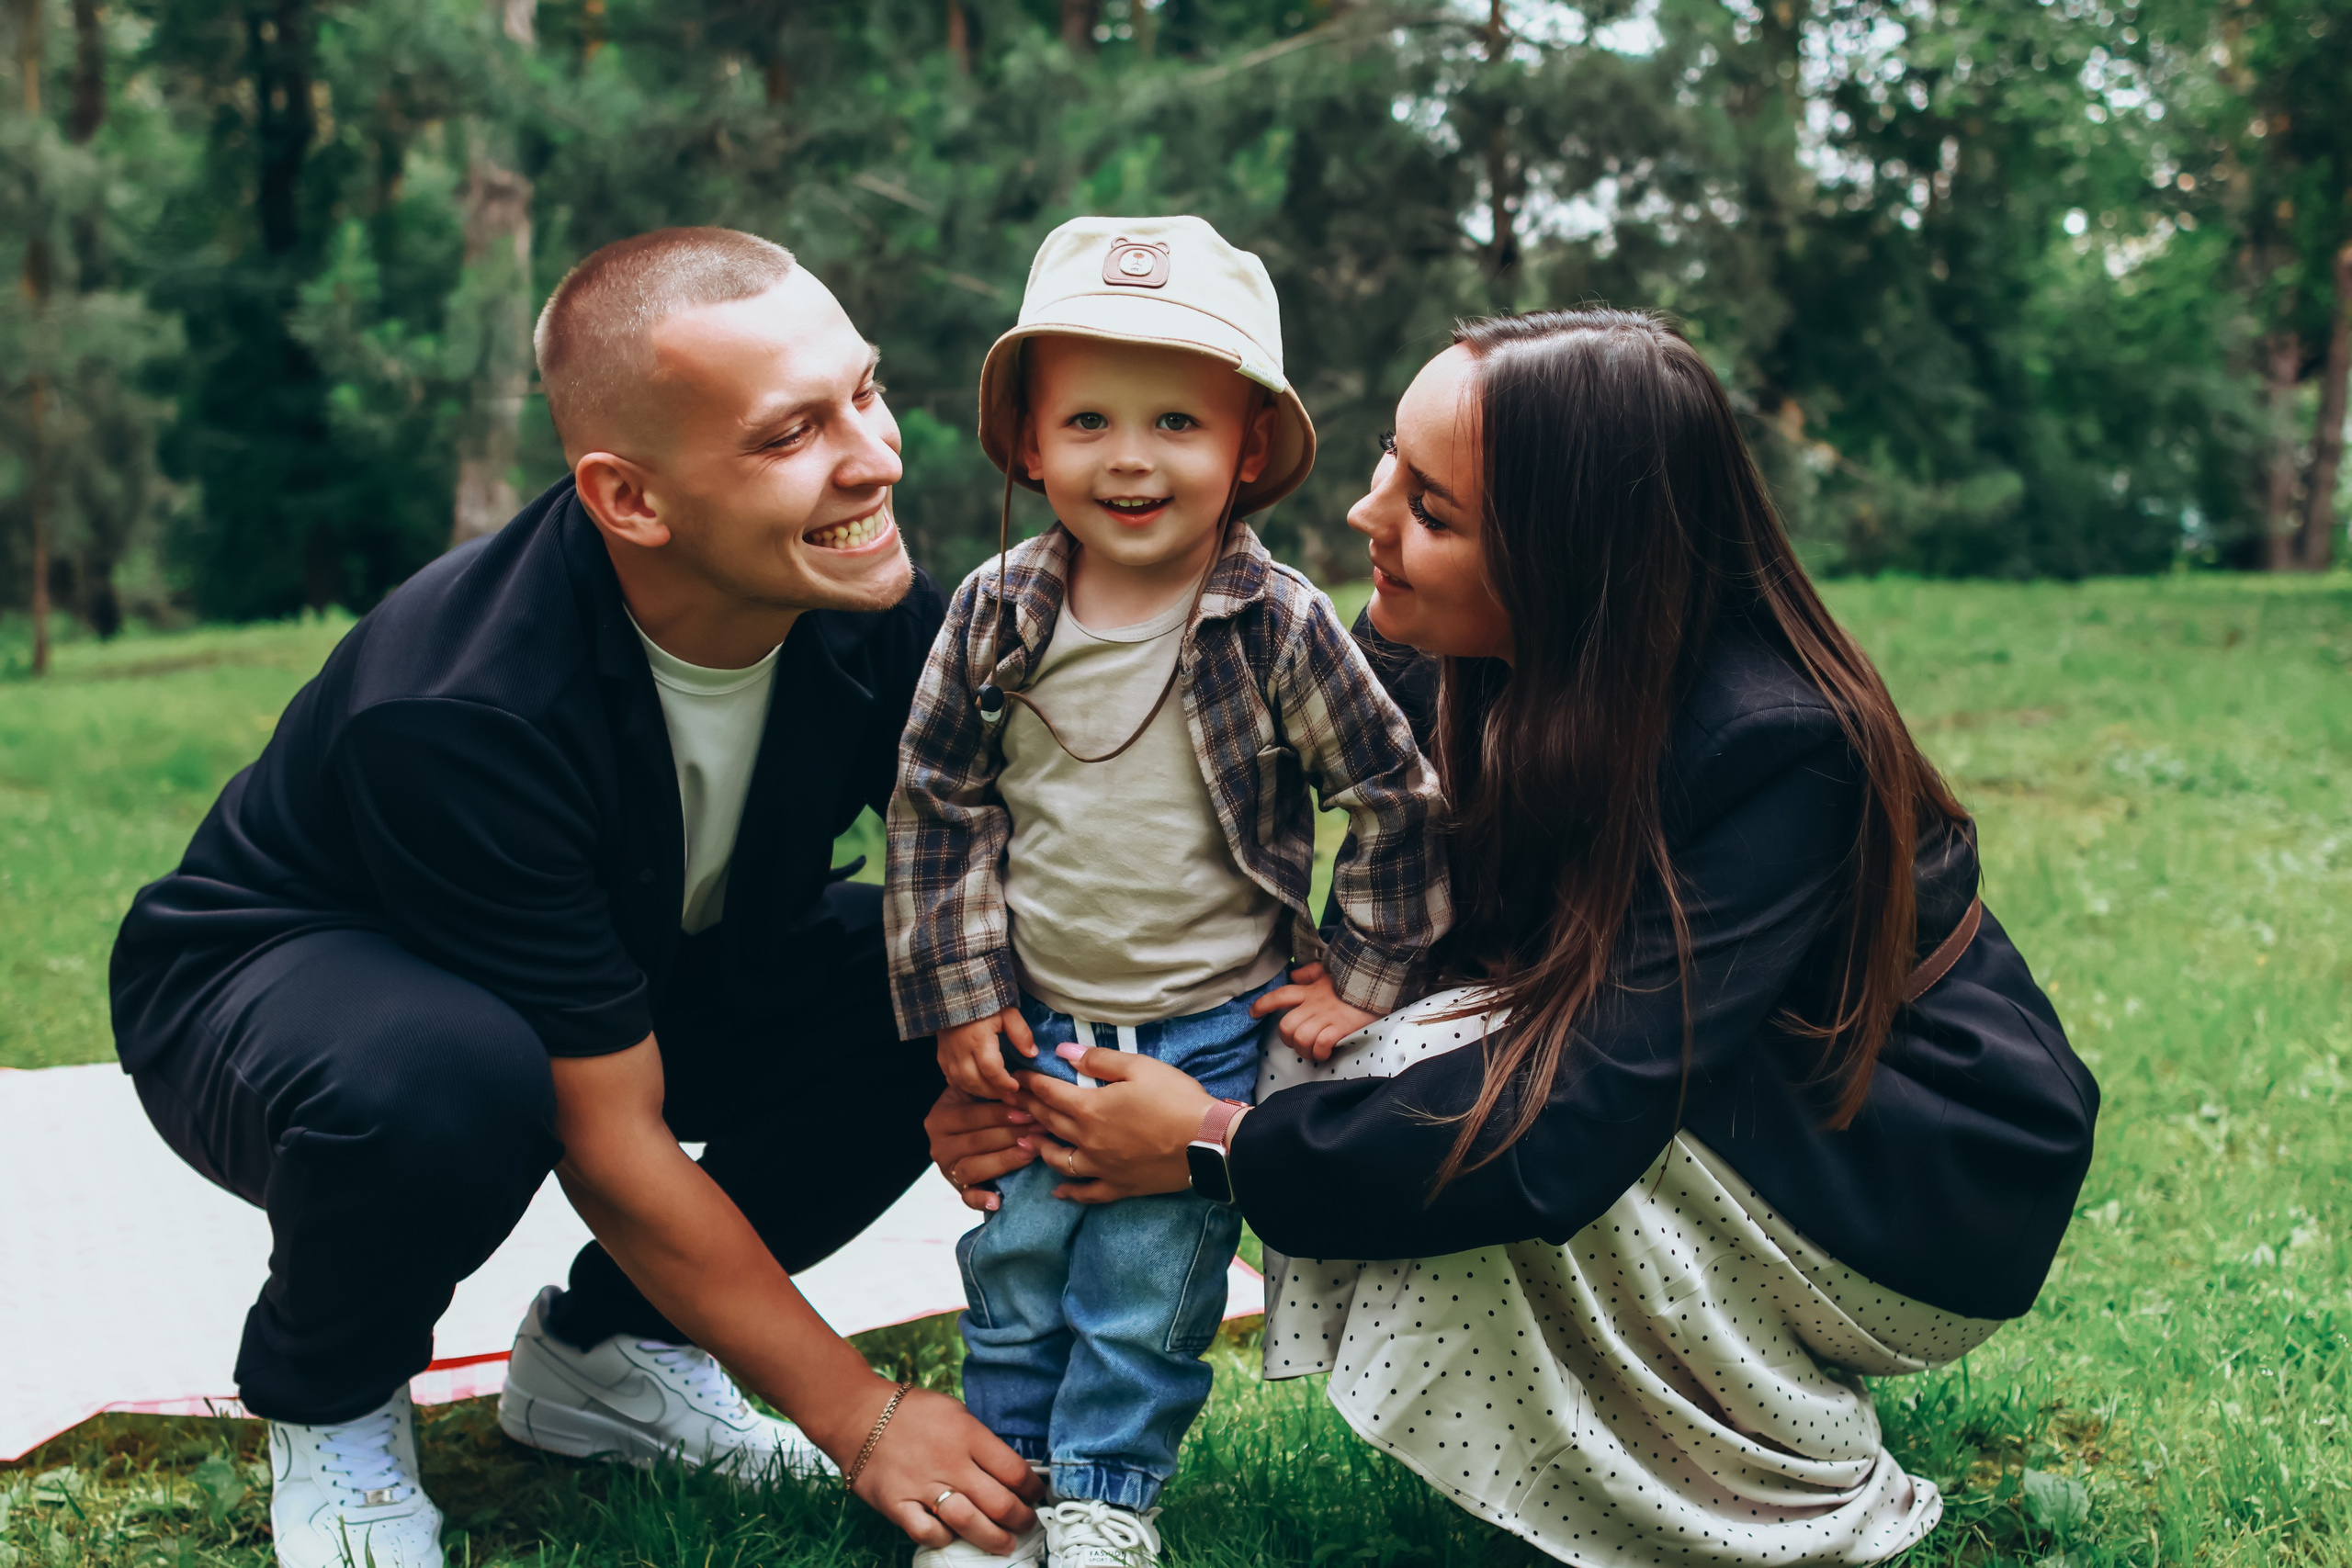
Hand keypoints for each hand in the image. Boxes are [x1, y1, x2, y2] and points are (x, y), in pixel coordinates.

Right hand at [833, 1380, 1045, 1550]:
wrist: (859, 1415)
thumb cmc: (912, 1413)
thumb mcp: (956, 1412)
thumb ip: (981, 1441)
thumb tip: (1010, 1470)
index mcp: (967, 1435)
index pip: (1014, 1470)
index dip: (1033, 1488)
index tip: (1036, 1495)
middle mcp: (949, 1462)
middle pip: (999, 1502)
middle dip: (1021, 1519)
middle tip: (1026, 1524)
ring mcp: (922, 1486)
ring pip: (969, 1523)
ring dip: (993, 1538)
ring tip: (1005, 1542)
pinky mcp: (897, 1504)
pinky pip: (928, 1533)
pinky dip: (945, 1539)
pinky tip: (954, 1536)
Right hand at [925, 1087, 1038, 1212]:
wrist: (968, 1130)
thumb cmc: (981, 1107)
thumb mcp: (979, 1094)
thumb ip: (990, 1090)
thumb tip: (1021, 1087)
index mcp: (941, 1117)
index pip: (971, 1116)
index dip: (1001, 1113)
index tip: (1030, 1110)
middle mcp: (938, 1145)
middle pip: (976, 1142)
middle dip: (1011, 1135)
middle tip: (1039, 1129)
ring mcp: (948, 1169)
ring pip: (973, 1168)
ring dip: (1004, 1160)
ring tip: (1031, 1152)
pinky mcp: (959, 1190)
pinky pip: (967, 1198)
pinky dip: (981, 1200)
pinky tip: (997, 1201)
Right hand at [936, 1007, 1036, 1099]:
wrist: (954, 993)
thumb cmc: (985, 1002)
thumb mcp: (1008, 1012)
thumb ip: (1021, 1033)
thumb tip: (1032, 1054)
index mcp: (978, 1038)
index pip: (990, 1069)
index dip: (1003, 1082)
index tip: (1016, 1087)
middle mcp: (960, 1050)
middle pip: (974, 1082)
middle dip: (993, 1092)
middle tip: (1010, 1096)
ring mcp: (948, 1055)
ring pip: (962, 1084)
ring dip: (980, 1092)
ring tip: (997, 1093)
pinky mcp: (941, 1057)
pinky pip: (951, 1080)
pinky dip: (965, 1087)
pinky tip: (978, 1088)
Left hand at [1008, 1046, 1212, 1203]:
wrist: (1207, 1142)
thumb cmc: (1175, 1098)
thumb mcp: (1139, 1067)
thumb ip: (1099, 1059)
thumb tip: (1064, 1052)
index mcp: (1090, 1108)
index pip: (1049, 1092)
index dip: (1030, 1083)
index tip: (1016, 1077)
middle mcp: (1087, 1140)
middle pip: (1048, 1123)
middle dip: (1029, 1110)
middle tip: (1015, 1102)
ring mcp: (1101, 1167)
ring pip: (1059, 1160)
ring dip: (1040, 1148)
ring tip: (1029, 1140)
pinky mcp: (1119, 1186)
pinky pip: (1086, 1193)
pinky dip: (1069, 1192)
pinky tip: (1058, 1191)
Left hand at [1250, 963, 1380, 1059]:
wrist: (1378, 983)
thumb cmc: (1353, 980)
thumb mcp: (1330, 971)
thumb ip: (1310, 972)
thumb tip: (1294, 974)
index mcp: (1309, 991)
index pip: (1280, 996)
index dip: (1263, 1004)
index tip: (1253, 1013)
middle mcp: (1313, 1005)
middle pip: (1286, 1026)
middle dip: (1287, 1040)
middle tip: (1297, 1043)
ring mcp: (1326, 1017)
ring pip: (1300, 1038)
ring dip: (1303, 1050)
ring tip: (1312, 1052)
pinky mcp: (1340, 1028)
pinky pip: (1321, 1045)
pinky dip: (1320, 1053)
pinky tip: (1325, 1054)